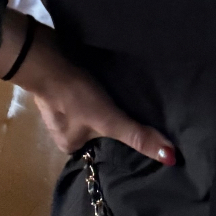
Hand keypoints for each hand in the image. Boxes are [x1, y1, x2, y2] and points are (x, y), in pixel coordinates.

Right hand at [0, 14, 175, 164]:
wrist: (45, 57)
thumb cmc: (73, 96)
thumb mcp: (108, 120)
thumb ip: (136, 137)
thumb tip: (170, 157)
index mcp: (69, 146)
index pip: (103, 149)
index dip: (120, 140)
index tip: (140, 129)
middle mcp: (63, 130)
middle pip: (98, 128)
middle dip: (113, 118)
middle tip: (137, 107)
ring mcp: (61, 105)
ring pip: (91, 108)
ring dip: (105, 100)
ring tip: (128, 91)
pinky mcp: (63, 83)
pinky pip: (85, 90)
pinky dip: (96, 86)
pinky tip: (110, 78)